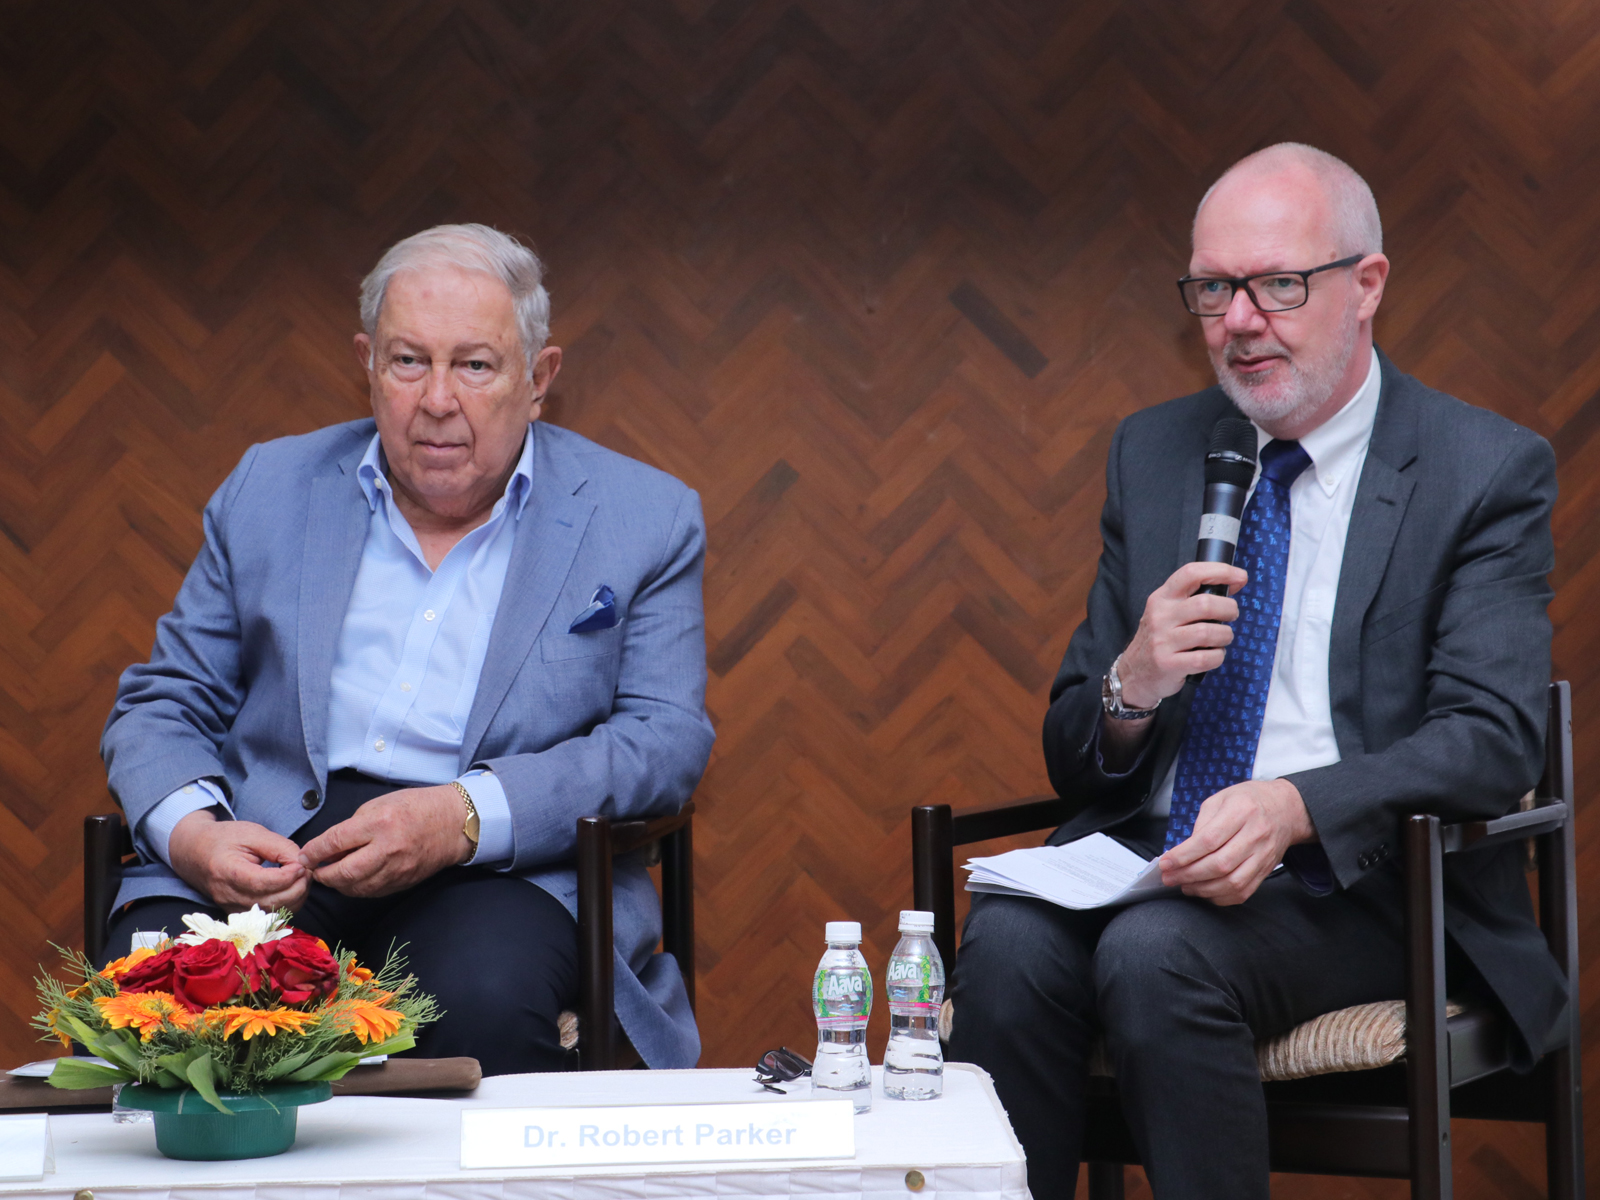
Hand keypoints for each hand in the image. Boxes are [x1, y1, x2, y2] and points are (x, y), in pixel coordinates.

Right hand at [168, 810, 308, 912]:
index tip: (302, 864)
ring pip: (272, 913)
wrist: (195, 851)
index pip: (263, 883)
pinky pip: (267, 916)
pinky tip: (291, 888)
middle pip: (271, 902)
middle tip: (308, 871)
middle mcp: (227, 895)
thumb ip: (279, 847)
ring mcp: (231, 907)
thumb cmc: (223, 839)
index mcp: (227, 871)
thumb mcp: (252, 833)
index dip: (288, 876)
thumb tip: (302, 862)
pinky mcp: (238, 913)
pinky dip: (285, 905)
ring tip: (302, 878)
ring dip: (295, 898)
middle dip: (298, 888)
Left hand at [297, 784, 470, 897]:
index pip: (335, 842)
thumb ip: (354, 825)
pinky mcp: (402, 882)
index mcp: (380, 823)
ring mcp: (396, 870)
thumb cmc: (416, 807)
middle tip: (314, 869)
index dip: (314, 851)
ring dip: (337, 884)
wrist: (453, 824)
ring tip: (331, 874)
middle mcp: (387, 849)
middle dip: (321, 874)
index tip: (305, 854)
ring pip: (354, 887)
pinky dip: (355, 888)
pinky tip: (351, 880)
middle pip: (342, 873)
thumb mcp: (380, 804)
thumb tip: (330, 846)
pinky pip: (371, 892)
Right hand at [1116, 561, 1247, 709]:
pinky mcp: (1168, 664)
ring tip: (1222, 639)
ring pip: (1208, 632)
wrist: (1133, 674)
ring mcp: (1163, 641)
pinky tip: (1213, 655)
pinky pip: (1205, 658)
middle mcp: (1160, 616)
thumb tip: (1235, 582)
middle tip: (1231, 616)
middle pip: (1206, 603)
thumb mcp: (1167, 613)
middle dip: (1229, 609)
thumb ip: (1195, 598)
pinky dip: (1218, 657)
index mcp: (1162, 598)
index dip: (1220, 571)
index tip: (1240, 576)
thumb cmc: (1160, 640)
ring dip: (1225, 636)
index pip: (1191, 573)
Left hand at [1159, 778, 1315, 905]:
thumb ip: (1201, 824)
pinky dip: (1221, 896)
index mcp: (1241, 811)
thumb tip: (1184, 851)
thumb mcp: (1220, 799)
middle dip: (1188, 875)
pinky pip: (1244, 891)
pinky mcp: (1266, 870)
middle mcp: (1255, 835)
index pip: (1209, 840)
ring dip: (1203, 889)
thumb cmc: (1249, 801)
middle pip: (1219, 864)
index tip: (1166, 862)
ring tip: (1185, 885)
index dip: (1184, 855)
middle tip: (1169, 877)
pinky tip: (1205, 891)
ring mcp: (1263, 855)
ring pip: (1232, 882)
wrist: (1285, 809)